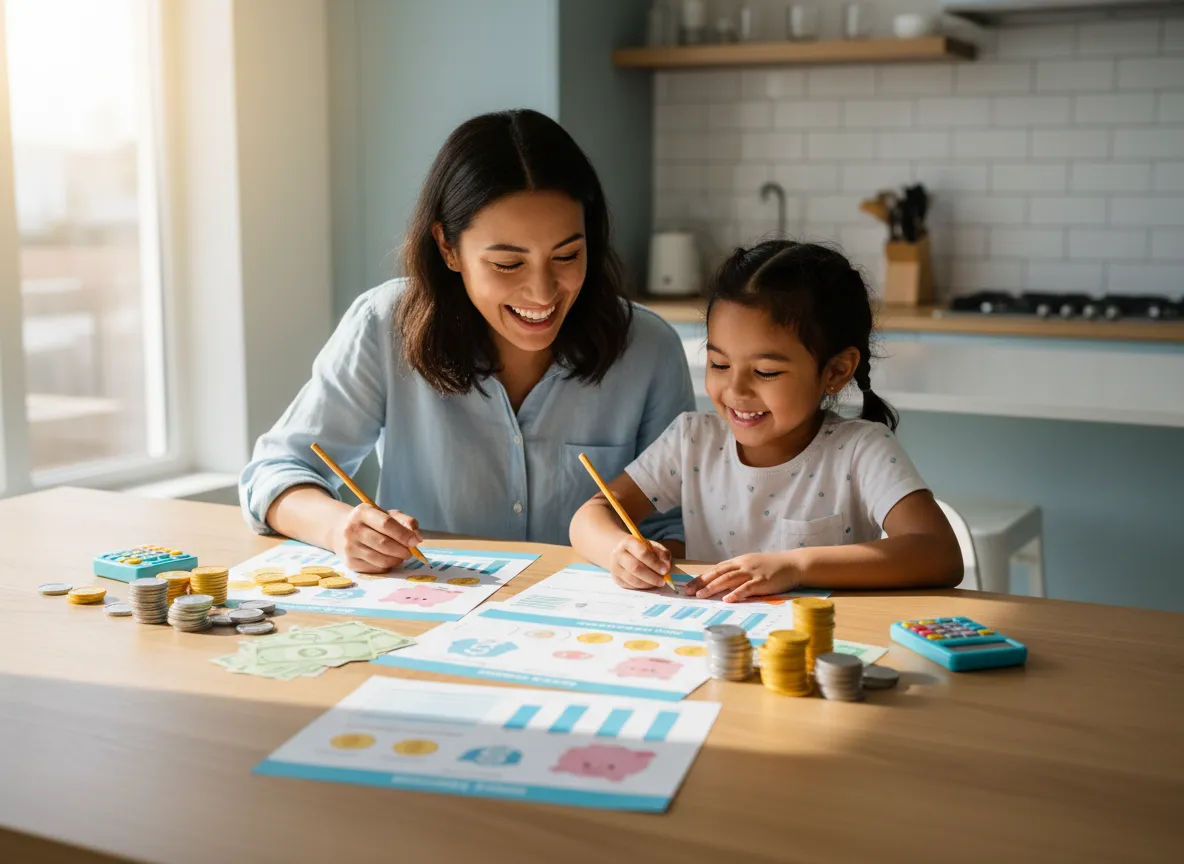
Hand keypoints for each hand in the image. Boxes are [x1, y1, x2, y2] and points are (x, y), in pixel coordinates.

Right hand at [332, 504, 422, 572]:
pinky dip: (387, 566)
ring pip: (380, 559)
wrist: (341, 531)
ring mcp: (349, 547)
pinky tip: (389, 560)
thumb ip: (404, 521)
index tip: (416, 541)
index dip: (404, 534)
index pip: (386, 524)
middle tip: (410, 552)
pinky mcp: (349, 563)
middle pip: (383, 543)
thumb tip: (417, 537)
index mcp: (362, 512)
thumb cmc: (371, 522)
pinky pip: (375, 569)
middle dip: (402, 550)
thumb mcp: (387, 514)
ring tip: (400, 556)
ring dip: (396, 560)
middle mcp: (352, 529)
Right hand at [610, 537, 671, 590]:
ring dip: (648, 583)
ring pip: (632, 579)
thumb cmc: (638, 548)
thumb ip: (661, 553)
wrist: (619, 551)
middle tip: (663, 581)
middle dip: (652, 576)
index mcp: (628, 542)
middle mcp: (618, 554)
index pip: (642, 553)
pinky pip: (630, 586)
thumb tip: (667, 566)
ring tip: (657, 582)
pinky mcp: (616, 578)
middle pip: (635, 567)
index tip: (666, 570)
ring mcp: (615, 568)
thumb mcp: (651, 545)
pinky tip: (649, 584)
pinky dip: (642, 587)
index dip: (655, 563)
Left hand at [683, 552, 800, 601]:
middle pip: (719, 573)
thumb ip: (739, 572)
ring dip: (714, 587)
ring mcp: (752, 572)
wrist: (793, 564)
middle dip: (702, 583)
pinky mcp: (762, 581)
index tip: (689, 586)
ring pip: (729, 579)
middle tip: (688, 592)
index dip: (702, 577)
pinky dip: (736, 593)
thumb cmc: (773, 567)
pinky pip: (747, 588)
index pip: (717, 569)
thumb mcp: (752, 565)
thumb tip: (722, 582)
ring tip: (701, 595)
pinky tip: (727, 599)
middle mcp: (743, 565)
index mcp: (739, 561)